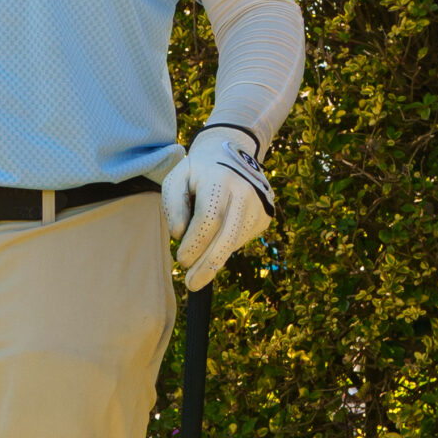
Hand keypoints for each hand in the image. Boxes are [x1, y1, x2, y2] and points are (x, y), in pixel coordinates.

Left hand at [161, 127, 273, 289]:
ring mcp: (259, 205)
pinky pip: (241, 239)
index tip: (181, 259)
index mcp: (220, 180)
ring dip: (214, 258)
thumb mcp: (176, 179)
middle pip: (228, 237)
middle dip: (208, 265)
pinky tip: (215, 239)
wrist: (232, 153)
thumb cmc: (198, 172)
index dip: (194, 244)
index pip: (209, 219)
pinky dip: (225, 246)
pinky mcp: (265, 216)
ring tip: (197, 266)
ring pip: (235, 242)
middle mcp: (245, 192)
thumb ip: (172, 207)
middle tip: (192, 284)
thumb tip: (180, 235)